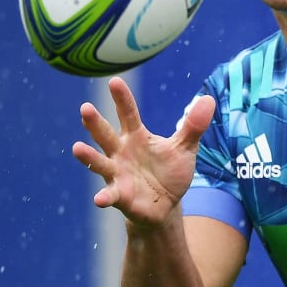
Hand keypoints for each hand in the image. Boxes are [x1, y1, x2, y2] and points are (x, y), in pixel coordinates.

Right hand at [72, 76, 215, 228]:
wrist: (166, 205)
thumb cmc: (169, 172)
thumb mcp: (185, 148)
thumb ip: (193, 126)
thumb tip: (209, 99)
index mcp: (136, 136)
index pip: (128, 114)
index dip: (121, 99)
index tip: (114, 81)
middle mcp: (121, 152)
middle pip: (106, 135)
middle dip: (95, 123)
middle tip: (85, 108)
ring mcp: (118, 174)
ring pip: (100, 163)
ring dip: (89, 157)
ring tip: (77, 148)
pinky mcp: (120, 196)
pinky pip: (110, 195)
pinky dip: (104, 197)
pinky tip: (99, 199)